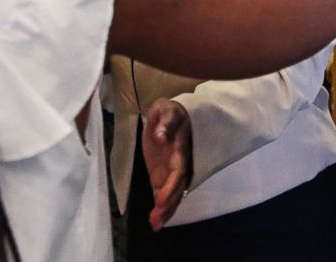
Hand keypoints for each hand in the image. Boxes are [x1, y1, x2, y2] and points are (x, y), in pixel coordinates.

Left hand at [141, 98, 192, 230]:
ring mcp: (171, 172)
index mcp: (179, 150)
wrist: (174, 115)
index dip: (170, 186)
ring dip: (166, 211)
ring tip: (155, 225)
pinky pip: (164, 194)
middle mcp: (179, 165)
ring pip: (172, 195)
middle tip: (157, 220)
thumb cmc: (169, 112)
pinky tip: (155, 223)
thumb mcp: (166, 110)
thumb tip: (162, 137)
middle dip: (168, 204)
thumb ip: (164, 122)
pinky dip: (162, 209)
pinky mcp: (163, 175)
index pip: (177, 171)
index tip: (160, 199)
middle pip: (176, 188)